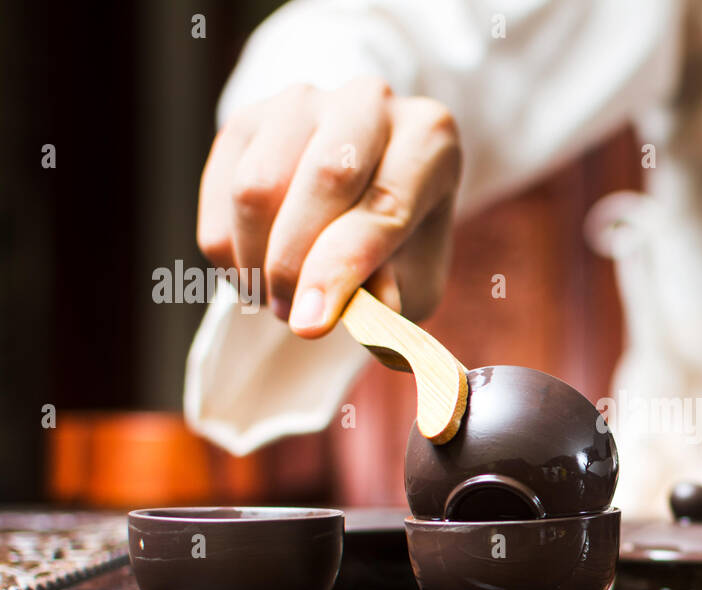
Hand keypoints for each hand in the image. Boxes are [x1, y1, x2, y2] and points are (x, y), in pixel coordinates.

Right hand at [197, 77, 460, 336]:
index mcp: (429, 137)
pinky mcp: (246, 119)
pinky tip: (256, 270)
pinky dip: (229, 250)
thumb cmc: (398, 243)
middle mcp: (369, 103)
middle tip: (293, 318)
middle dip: (296, 265)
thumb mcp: (415, 275)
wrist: (358, 195)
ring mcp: (301, 102)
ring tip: (280, 297)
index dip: (342, 268)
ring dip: (258, 262)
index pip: (385, 202)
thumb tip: (370, 308)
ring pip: (257, 187)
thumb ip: (397, 288)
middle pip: (324, 178)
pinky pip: (220, 193)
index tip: (310, 323)